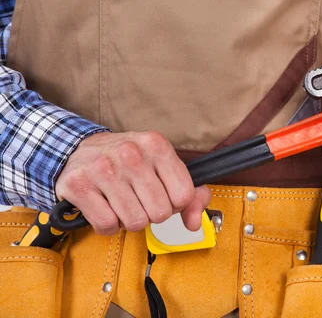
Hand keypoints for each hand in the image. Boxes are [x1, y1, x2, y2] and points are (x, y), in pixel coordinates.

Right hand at [55, 131, 211, 234]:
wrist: (78, 149)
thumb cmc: (126, 162)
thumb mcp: (162, 166)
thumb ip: (190, 195)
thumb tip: (194, 224)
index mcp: (157, 145)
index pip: (184, 195)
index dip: (175, 204)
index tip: (162, 195)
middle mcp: (131, 153)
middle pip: (160, 213)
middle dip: (151, 214)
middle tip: (138, 200)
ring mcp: (103, 168)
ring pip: (135, 222)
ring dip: (129, 221)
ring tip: (121, 203)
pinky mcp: (79, 185)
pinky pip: (107, 225)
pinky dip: (108, 225)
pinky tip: (104, 207)